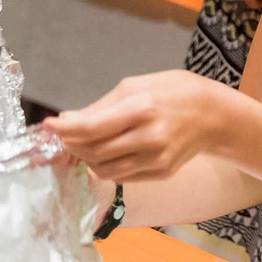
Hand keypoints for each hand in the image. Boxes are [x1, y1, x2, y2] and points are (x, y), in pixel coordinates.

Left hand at [49, 70, 233, 181]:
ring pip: (104, 170)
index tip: (47, 126)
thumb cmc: (174, 91)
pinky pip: (121, 176)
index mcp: (142, 109)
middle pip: (94, 152)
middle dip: (72, 144)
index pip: (92, 128)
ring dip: (86, 158)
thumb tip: (68, 120)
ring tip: (83, 144)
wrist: (214, 115)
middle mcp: (149, 138)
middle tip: (64, 134)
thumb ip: (102, 106)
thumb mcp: (137, 85)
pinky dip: (106, 166)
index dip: (65, 130)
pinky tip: (106, 152)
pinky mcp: (161, 173)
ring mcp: (156, 160)